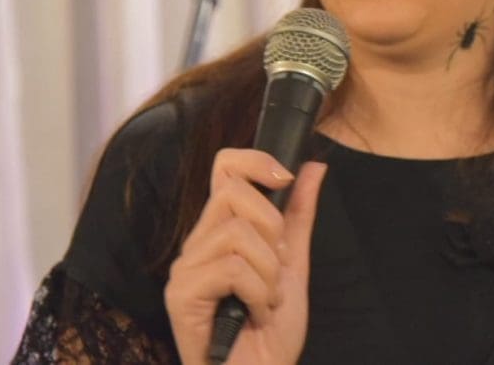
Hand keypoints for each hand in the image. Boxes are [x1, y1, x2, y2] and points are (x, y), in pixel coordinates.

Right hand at [166, 149, 327, 364]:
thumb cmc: (270, 332)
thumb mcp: (292, 264)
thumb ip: (298, 216)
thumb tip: (313, 166)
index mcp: (221, 231)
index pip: (224, 167)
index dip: (255, 161)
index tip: (286, 179)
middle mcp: (197, 244)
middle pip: (231, 191)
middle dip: (272, 226)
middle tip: (278, 266)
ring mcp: (185, 269)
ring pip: (237, 233)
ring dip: (269, 271)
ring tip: (269, 299)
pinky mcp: (180, 295)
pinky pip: (232, 268)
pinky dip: (259, 293)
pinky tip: (257, 314)